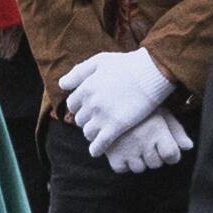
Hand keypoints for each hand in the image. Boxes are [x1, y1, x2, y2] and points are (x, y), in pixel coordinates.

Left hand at [55, 49, 173, 152]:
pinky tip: (97, 151)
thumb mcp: (100, 61)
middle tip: (98, 120)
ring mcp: (102, 116)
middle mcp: (90, 103)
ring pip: (87, 132)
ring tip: (100, 133)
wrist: (150, 73)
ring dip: (91, 133)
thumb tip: (62, 84)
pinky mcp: (116, 127)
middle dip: (87, 120)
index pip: (72, 104)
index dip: (80, 107)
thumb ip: (79, 72)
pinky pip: (99, 144)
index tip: (89, 108)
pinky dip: (96, 149)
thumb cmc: (127, 65)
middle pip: (80, 119)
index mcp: (86, 87)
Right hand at [92, 103, 195, 178]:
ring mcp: (127, 150)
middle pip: (156, 164)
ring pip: (139, 168)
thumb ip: (176, 130)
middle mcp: (143, 143)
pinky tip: (122, 149)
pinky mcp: (112, 155)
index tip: (166, 148)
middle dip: (154, 155)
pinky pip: (121, 169)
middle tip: (145, 141)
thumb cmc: (139, 104)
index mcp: (157, 131)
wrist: (108, 97)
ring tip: (133, 144)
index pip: (172, 156)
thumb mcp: (160, 112)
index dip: (171, 154)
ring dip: (138, 160)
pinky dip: (122, 162)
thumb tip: (188, 147)